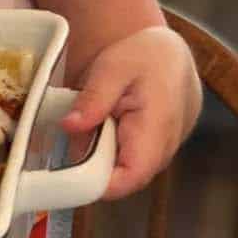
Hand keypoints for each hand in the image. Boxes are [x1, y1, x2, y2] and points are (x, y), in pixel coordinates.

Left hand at [58, 25, 200, 199]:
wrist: (168, 53)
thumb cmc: (143, 57)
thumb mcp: (112, 68)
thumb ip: (93, 99)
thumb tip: (70, 126)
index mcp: (157, 128)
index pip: (130, 177)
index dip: (98, 183)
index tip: (69, 172)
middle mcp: (165, 149)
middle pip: (122, 179)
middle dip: (92, 164)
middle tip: (80, 131)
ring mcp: (163, 155)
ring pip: (122, 173)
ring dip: (100, 155)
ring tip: (97, 120)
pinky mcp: (155, 155)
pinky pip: (127, 164)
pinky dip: (108, 150)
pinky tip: (105, 124)